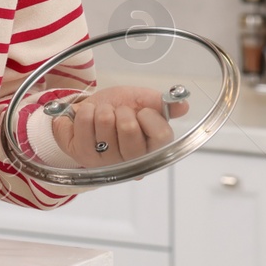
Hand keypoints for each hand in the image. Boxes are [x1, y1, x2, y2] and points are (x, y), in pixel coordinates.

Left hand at [50, 86, 190, 167]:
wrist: (90, 111)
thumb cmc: (118, 109)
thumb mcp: (142, 102)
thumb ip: (161, 104)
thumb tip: (182, 105)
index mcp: (154, 151)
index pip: (162, 134)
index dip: (149, 116)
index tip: (141, 113)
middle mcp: (132, 163)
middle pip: (129, 127)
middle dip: (121, 110)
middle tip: (118, 114)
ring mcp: (106, 163)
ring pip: (105, 120)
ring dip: (102, 109)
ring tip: (103, 116)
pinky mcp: (83, 156)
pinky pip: (85, 121)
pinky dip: (85, 110)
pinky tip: (88, 118)